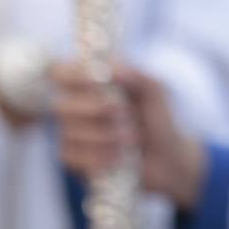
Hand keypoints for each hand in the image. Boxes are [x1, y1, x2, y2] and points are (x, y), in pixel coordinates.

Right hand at [52, 63, 205, 209]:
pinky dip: (100, 157)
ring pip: (69, 134)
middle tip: (125, 113)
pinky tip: (119, 156)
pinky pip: (73, 158)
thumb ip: (135, 75)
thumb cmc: (159, 118)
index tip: (98, 80)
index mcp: (92, 81)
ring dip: (105, 136)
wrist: (168, 159)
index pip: (60, 72)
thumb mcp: (156, 91)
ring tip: (132, 137)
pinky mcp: (74, 160)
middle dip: (96, 110)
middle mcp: (77, 105)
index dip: (73, 75)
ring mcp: (72, 134)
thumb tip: (109, 69)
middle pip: (60, 106)